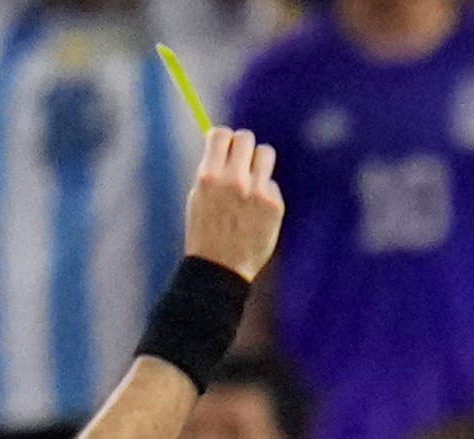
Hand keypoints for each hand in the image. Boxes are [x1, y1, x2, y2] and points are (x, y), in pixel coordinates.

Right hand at [182, 126, 287, 279]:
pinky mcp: (274, 205)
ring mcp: (256, 192)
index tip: (225, 148)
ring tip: (251, 181)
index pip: (221, 134)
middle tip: (241, 161)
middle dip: (243, 146)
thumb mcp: (199, 196)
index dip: (224, 139)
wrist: (221, 268)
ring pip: (266, 153)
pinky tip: (256, 211)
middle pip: (246, 137)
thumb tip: (225, 144)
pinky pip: (271, 183)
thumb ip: (212, 170)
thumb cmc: (206, 232)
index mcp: (209, 176)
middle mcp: (234, 180)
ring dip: (259, 162)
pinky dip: (265, 192)